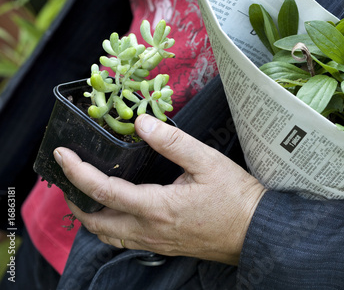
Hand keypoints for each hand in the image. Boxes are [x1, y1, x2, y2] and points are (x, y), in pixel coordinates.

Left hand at [55, 114, 265, 264]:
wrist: (255, 230)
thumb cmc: (235, 197)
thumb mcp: (207, 161)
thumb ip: (172, 142)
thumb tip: (143, 122)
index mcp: (157, 207)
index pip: (103, 191)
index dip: (78, 171)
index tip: (62, 155)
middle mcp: (150, 230)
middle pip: (96, 222)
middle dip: (74, 200)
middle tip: (68, 177)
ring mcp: (156, 243)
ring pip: (108, 236)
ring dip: (90, 217)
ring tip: (85, 195)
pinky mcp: (164, 247)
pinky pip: (125, 241)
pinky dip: (109, 227)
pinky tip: (116, 212)